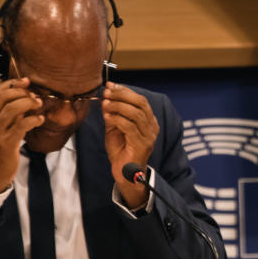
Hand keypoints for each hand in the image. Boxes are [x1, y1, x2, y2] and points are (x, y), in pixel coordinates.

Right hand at [0, 77, 44, 192]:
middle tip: (34, 96)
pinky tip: (40, 120)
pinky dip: (34, 119)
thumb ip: (2, 113)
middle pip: (3, 97)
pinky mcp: (7, 143)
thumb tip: (22, 96)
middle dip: (22, 92)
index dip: (11, 83)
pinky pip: (23, 124)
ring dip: (29, 103)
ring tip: (38, 105)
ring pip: (12, 109)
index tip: (25, 81)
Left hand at [103, 83, 159, 208]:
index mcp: (148, 121)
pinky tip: (107, 117)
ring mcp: (149, 136)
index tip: (110, 85)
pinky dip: (117, 119)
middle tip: (107, 92)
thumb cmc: (121, 150)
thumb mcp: (115, 128)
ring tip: (105, 104)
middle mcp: (152, 127)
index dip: (125, 91)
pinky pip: (129, 127)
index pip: (140, 100)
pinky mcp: (142, 145)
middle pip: (140, 103)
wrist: (125, 173)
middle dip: (122, 95)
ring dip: (118, 106)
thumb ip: (113, 113)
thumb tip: (106, 97)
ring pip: (136, 113)